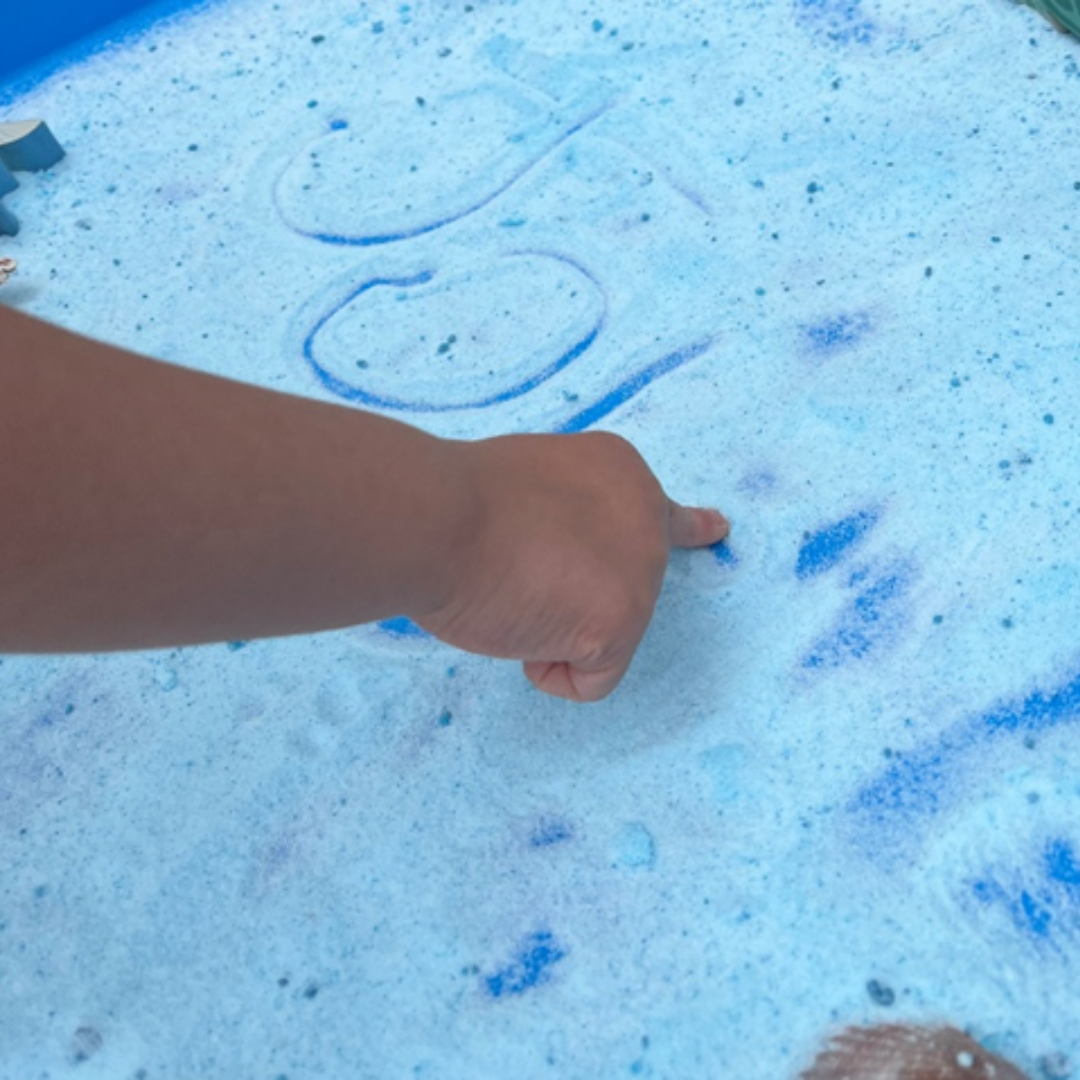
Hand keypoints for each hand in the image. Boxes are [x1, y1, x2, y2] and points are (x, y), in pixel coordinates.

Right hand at [418, 432, 728, 701]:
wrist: (439, 518)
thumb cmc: (458, 503)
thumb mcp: (532, 486)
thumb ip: (568, 517)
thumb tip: (566, 570)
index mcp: (621, 473)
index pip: (664, 513)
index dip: (687, 527)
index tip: (716, 529)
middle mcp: (647, 516)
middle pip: (619, 594)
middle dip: (568, 600)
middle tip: (517, 573)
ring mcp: (642, 571)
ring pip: (601, 642)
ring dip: (550, 630)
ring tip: (512, 587)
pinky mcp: (624, 621)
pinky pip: (589, 681)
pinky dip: (547, 670)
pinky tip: (521, 622)